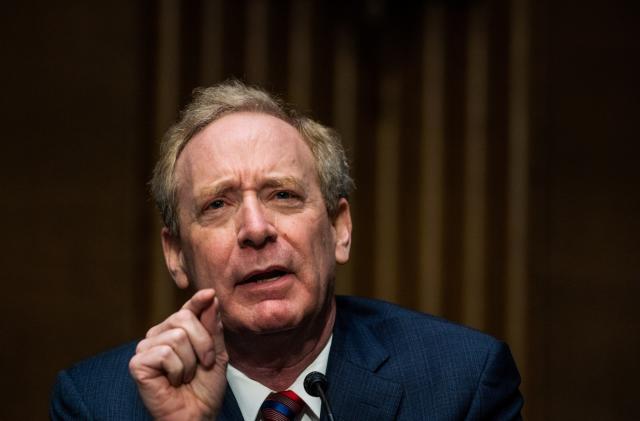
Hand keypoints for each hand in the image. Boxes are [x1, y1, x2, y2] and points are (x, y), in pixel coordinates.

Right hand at [129, 289, 227, 419]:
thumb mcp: (216, 353)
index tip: (209, 293)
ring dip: (190, 362)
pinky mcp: (137, 363)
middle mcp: (158, 335)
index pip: (187, 309)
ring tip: (185, 376)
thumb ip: (212, 327)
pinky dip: (177, 370)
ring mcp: (146, 348)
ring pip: (177, 337)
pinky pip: (165, 353)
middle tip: (202, 365)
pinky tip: (172, 382)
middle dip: (203, 344)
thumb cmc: (205, 388)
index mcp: (176, 331)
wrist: (197, 414)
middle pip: (184, 318)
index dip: (197, 301)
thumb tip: (209, 297)